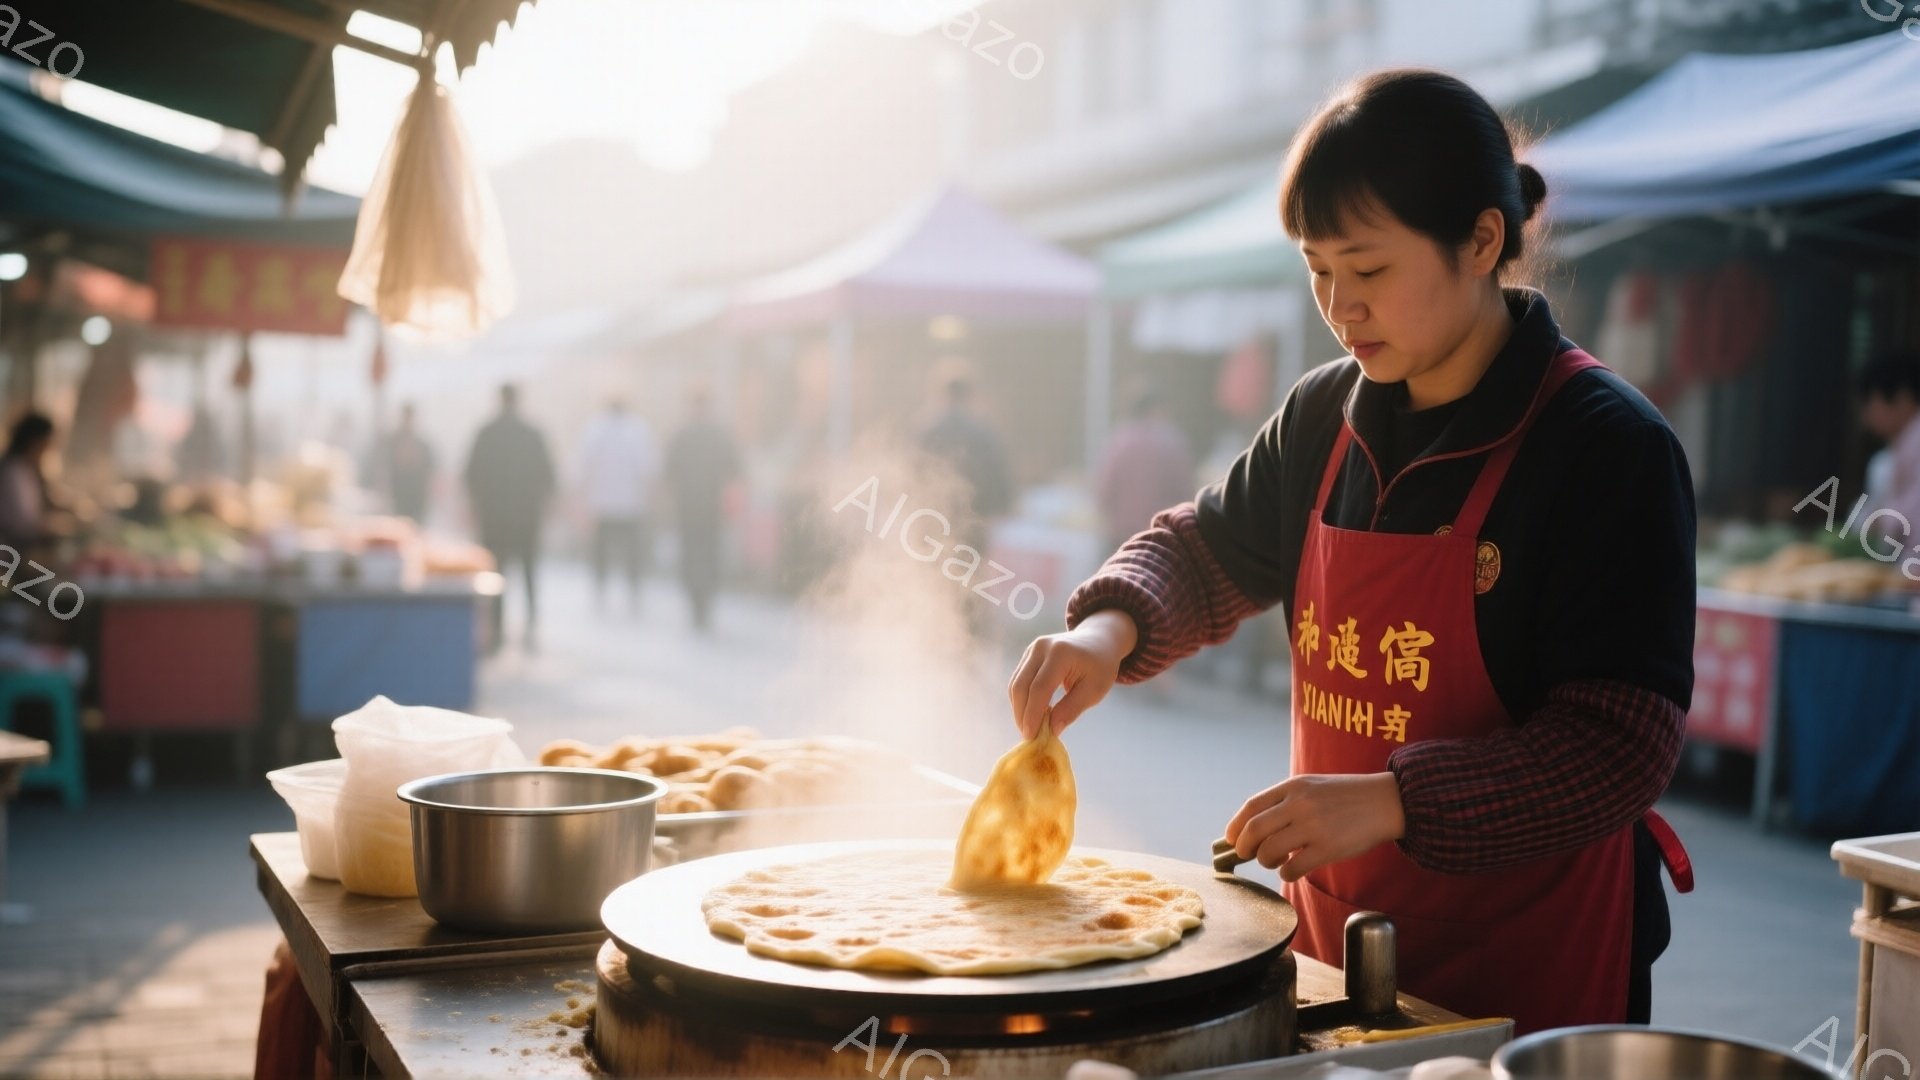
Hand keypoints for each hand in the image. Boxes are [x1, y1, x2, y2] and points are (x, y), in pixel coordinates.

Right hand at [1007, 610, 1137, 737]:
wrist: (1098, 640)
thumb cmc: (1100, 666)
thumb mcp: (1094, 690)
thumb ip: (1072, 709)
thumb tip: (1052, 730)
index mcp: (1061, 654)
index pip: (1039, 688)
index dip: (1033, 714)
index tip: (1031, 736)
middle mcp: (1041, 648)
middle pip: (1021, 685)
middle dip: (1022, 714)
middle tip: (1029, 736)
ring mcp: (1032, 649)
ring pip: (1016, 684)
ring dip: (1019, 708)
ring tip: (1029, 727)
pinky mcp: (1028, 654)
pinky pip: (1018, 680)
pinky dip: (1022, 699)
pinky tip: (1031, 713)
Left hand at [1224, 773, 1405, 882]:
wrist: (1386, 801)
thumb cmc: (1346, 796)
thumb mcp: (1312, 786)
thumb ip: (1286, 802)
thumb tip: (1254, 828)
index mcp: (1293, 786)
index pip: (1252, 807)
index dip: (1235, 826)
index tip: (1230, 838)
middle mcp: (1300, 804)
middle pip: (1254, 830)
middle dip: (1243, 847)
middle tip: (1246, 855)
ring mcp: (1314, 826)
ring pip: (1269, 851)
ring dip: (1265, 862)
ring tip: (1275, 861)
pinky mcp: (1328, 848)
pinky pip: (1292, 868)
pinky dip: (1285, 874)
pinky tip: (1291, 870)